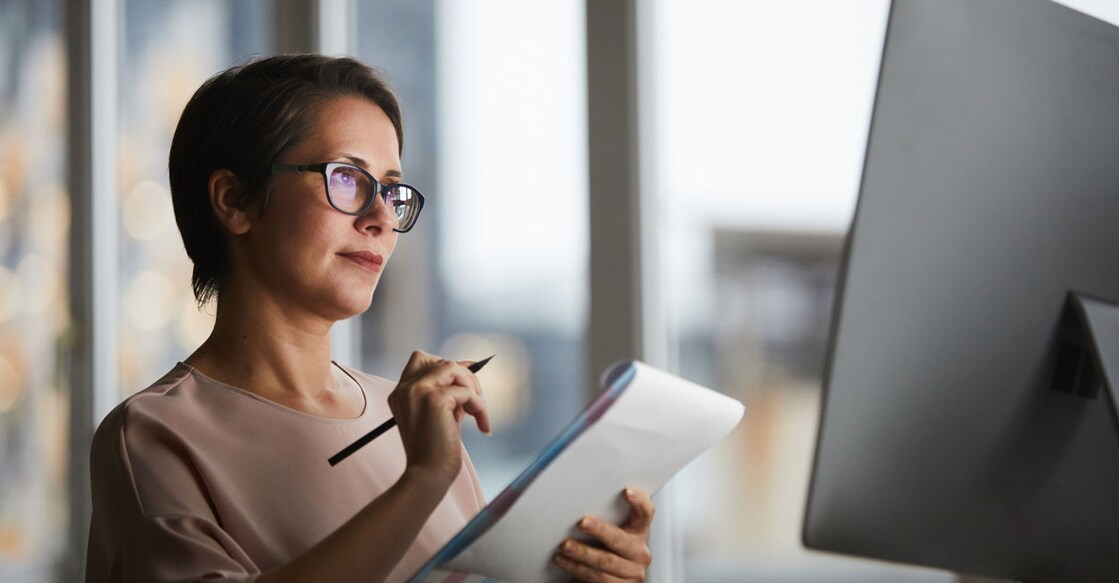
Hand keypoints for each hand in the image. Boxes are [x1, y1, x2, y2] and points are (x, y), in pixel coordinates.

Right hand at [389, 351, 490, 484]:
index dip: (447, 364)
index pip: (421, 360)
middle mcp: (404, 389)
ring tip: (479, 413)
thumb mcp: (440, 415)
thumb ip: (448, 392)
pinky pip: (466, 392)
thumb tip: (469, 368)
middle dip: (466, 377)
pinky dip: (480, 407)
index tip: (468, 375)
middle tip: (478, 401)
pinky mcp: (433, 399)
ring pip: (454, 368)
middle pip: (441, 361)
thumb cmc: (435, 451)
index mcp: (401, 393)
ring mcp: (417, 391)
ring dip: (473, 389)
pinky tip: (482, 426)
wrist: (428, 477)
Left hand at [554, 487, 654, 581]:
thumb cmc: (606, 548)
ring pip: (605, 562)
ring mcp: (632, 573)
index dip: (639, 501)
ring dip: (581, 554)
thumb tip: (581, 498)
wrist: (610, 578)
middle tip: (582, 523)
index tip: (627, 491)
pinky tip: (565, 562)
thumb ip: (607, 517)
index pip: (645, 513)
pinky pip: (597, 580)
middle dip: (599, 530)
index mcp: (639, 532)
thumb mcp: (612, 531)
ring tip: (565, 547)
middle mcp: (639, 553)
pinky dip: (577, 570)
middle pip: (619, 540)